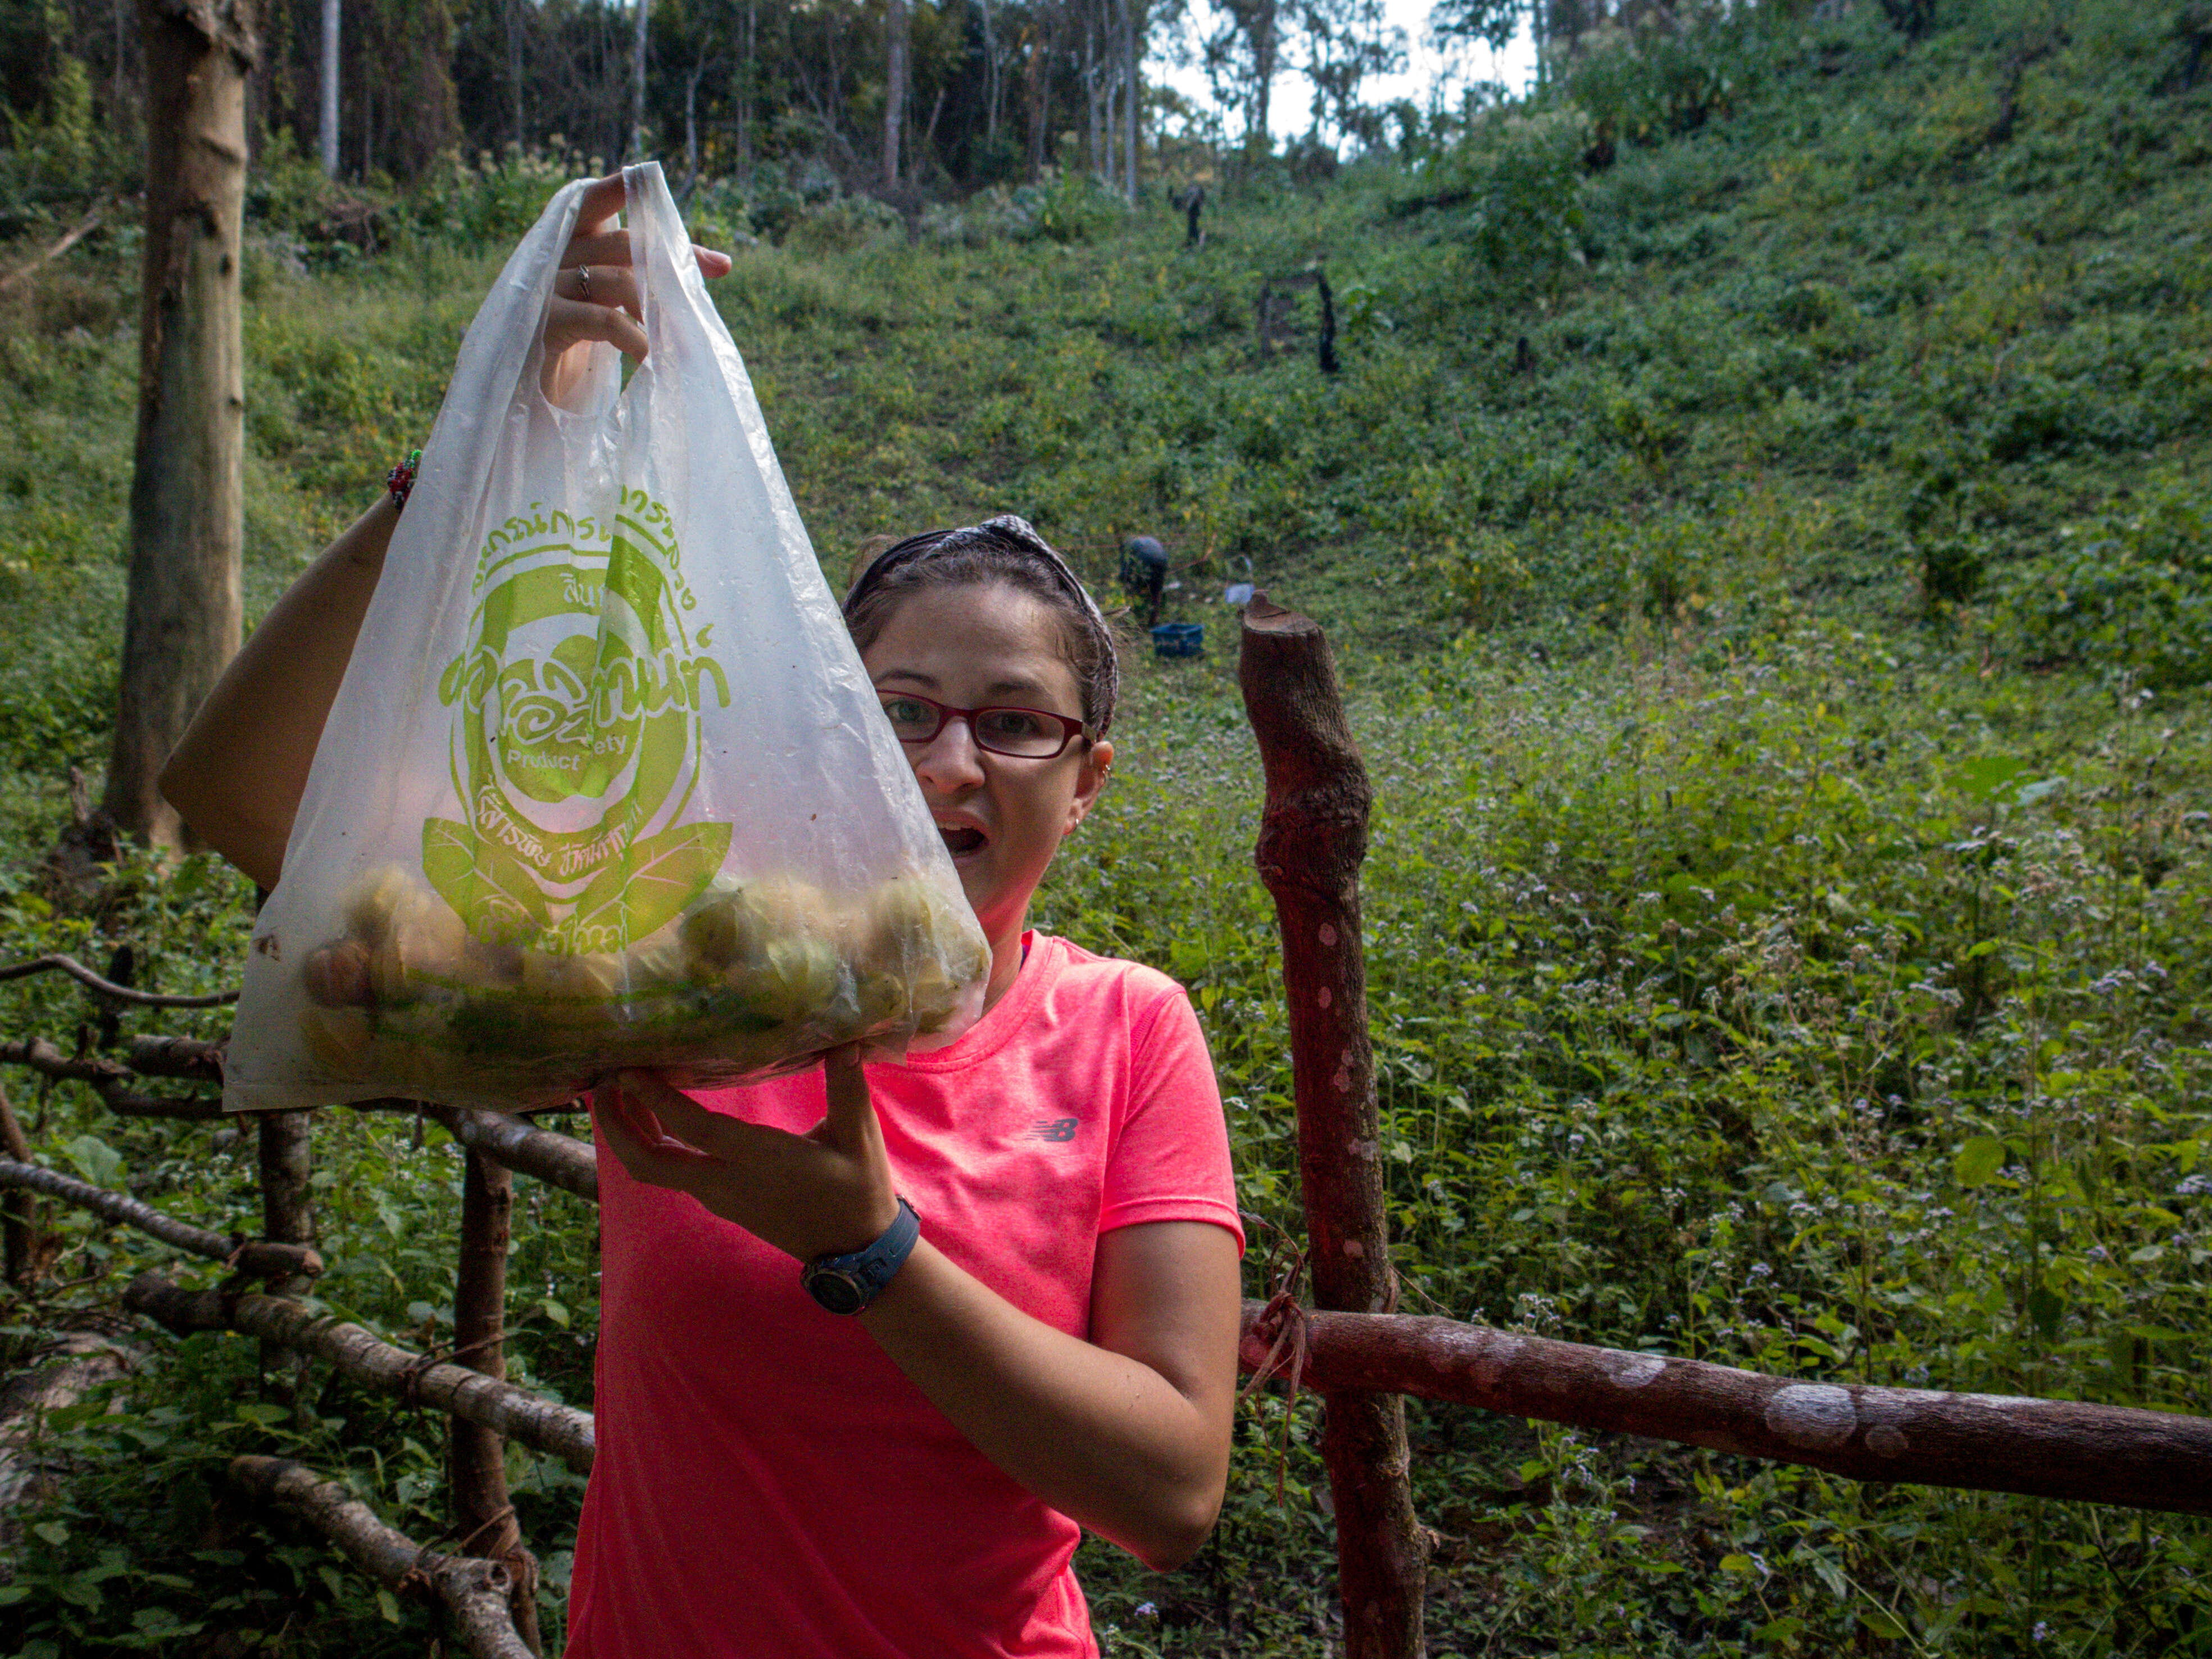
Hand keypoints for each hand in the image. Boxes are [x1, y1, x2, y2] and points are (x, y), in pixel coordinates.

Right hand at [542, 174, 734, 405]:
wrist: (532, 388)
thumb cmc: (582, 340)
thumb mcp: (614, 299)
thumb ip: (650, 274)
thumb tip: (722, 263)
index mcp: (570, 241)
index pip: (594, 200)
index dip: (621, 187)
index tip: (649, 176)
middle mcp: (555, 255)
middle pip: (622, 242)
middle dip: (669, 262)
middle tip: (705, 280)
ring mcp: (546, 287)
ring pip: (618, 279)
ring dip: (657, 306)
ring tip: (681, 334)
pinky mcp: (544, 322)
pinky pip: (603, 320)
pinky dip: (635, 336)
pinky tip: (650, 356)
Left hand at [593, 1047, 901, 1262]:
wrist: (853, 1253)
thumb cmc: (858, 1190)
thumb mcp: (859, 1137)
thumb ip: (849, 1088)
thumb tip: (845, 1042)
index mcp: (761, 1161)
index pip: (695, 1130)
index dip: (656, 1101)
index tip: (628, 1071)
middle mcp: (728, 1182)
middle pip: (649, 1162)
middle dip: (616, 1124)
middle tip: (602, 1082)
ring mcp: (719, 1196)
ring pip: (654, 1169)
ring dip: (628, 1133)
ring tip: (618, 1090)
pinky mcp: (720, 1201)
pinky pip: (670, 1172)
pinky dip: (651, 1142)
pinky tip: (653, 1113)